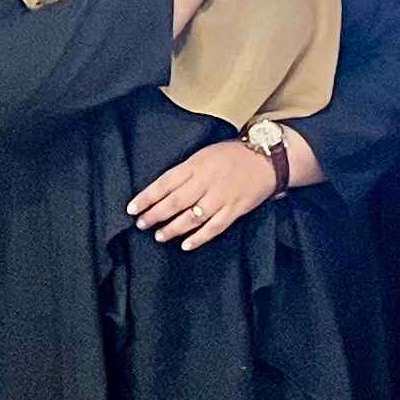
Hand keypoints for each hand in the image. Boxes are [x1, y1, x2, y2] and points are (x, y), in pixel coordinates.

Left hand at [129, 137, 282, 250]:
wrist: (268, 159)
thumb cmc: (233, 155)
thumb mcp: (204, 155)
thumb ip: (185, 172)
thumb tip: (162, 191)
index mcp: (196, 165)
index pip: (165, 183)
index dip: (147, 197)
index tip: (132, 208)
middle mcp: (207, 181)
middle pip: (175, 202)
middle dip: (155, 215)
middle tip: (141, 224)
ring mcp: (221, 197)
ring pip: (192, 217)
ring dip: (173, 228)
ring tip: (159, 236)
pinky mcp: (235, 210)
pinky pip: (214, 227)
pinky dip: (199, 238)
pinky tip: (186, 245)